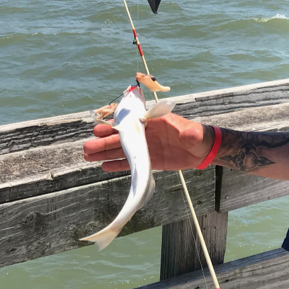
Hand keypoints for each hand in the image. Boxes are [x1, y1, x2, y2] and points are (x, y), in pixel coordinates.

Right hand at [83, 113, 214, 172]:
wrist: (202, 150)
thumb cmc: (197, 136)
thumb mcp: (193, 133)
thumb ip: (189, 133)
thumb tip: (187, 134)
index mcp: (153, 122)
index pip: (130, 122)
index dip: (114, 126)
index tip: (99, 129)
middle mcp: (146, 133)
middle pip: (122, 137)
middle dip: (104, 141)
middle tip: (87, 146)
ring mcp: (146, 147)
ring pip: (122, 149)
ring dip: (106, 152)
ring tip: (88, 156)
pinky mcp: (149, 160)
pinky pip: (130, 162)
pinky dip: (118, 164)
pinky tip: (104, 166)